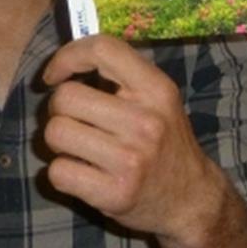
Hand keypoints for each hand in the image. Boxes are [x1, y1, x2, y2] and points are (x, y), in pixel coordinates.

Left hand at [41, 35, 224, 247]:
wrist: (191, 197)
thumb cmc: (165, 141)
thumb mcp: (159, 99)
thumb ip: (122, 75)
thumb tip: (68, 59)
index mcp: (157, 90)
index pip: (103, 50)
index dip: (68, 56)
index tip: (56, 75)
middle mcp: (146, 122)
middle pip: (66, 97)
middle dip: (59, 108)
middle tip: (76, 120)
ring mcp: (130, 160)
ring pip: (55, 133)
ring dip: (59, 141)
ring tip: (80, 147)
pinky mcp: (114, 193)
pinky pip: (57, 172)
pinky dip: (62, 173)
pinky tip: (83, 173)